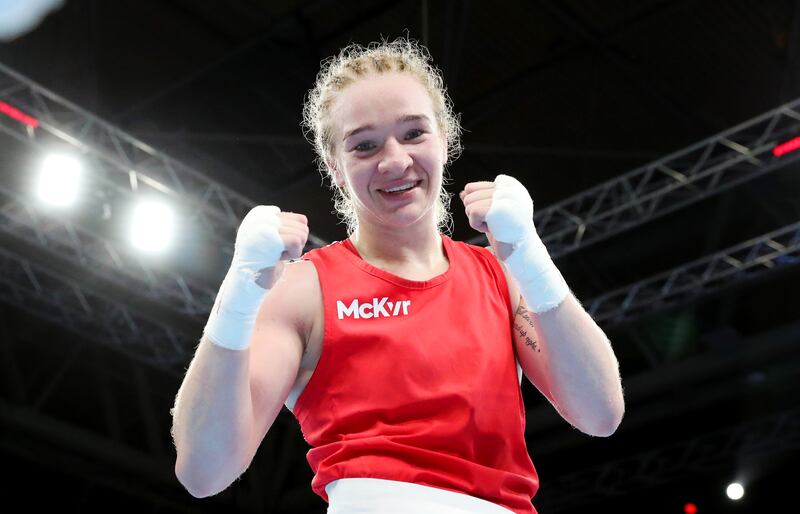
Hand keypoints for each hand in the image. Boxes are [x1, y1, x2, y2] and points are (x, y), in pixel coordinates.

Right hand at [205, 206, 308, 349]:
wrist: (245, 282)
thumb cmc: (261, 265)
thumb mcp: (269, 239)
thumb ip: (282, 227)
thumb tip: (303, 221)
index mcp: (260, 214)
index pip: (300, 219)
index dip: (295, 238)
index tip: (278, 248)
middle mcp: (261, 216)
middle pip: (303, 225)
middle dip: (296, 244)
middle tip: (277, 253)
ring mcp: (265, 225)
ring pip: (302, 233)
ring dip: (294, 250)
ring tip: (276, 255)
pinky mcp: (270, 238)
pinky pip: (297, 241)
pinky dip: (293, 254)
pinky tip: (279, 258)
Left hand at [460, 174, 534, 258]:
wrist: (522, 250)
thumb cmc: (507, 232)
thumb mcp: (493, 211)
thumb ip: (480, 199)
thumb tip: (463, 193)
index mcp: (509, 184)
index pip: (473, 187)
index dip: (476, 206)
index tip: (493, 217)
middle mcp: (508, 186)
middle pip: (469, 194)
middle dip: (476, 212)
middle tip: (494, 223)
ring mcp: (504, 196)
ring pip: (469, 203)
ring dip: (477, 219)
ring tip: (494, 225)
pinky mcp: (497, 208)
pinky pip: (472, 212)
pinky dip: (477, 225)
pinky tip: (492, 229)